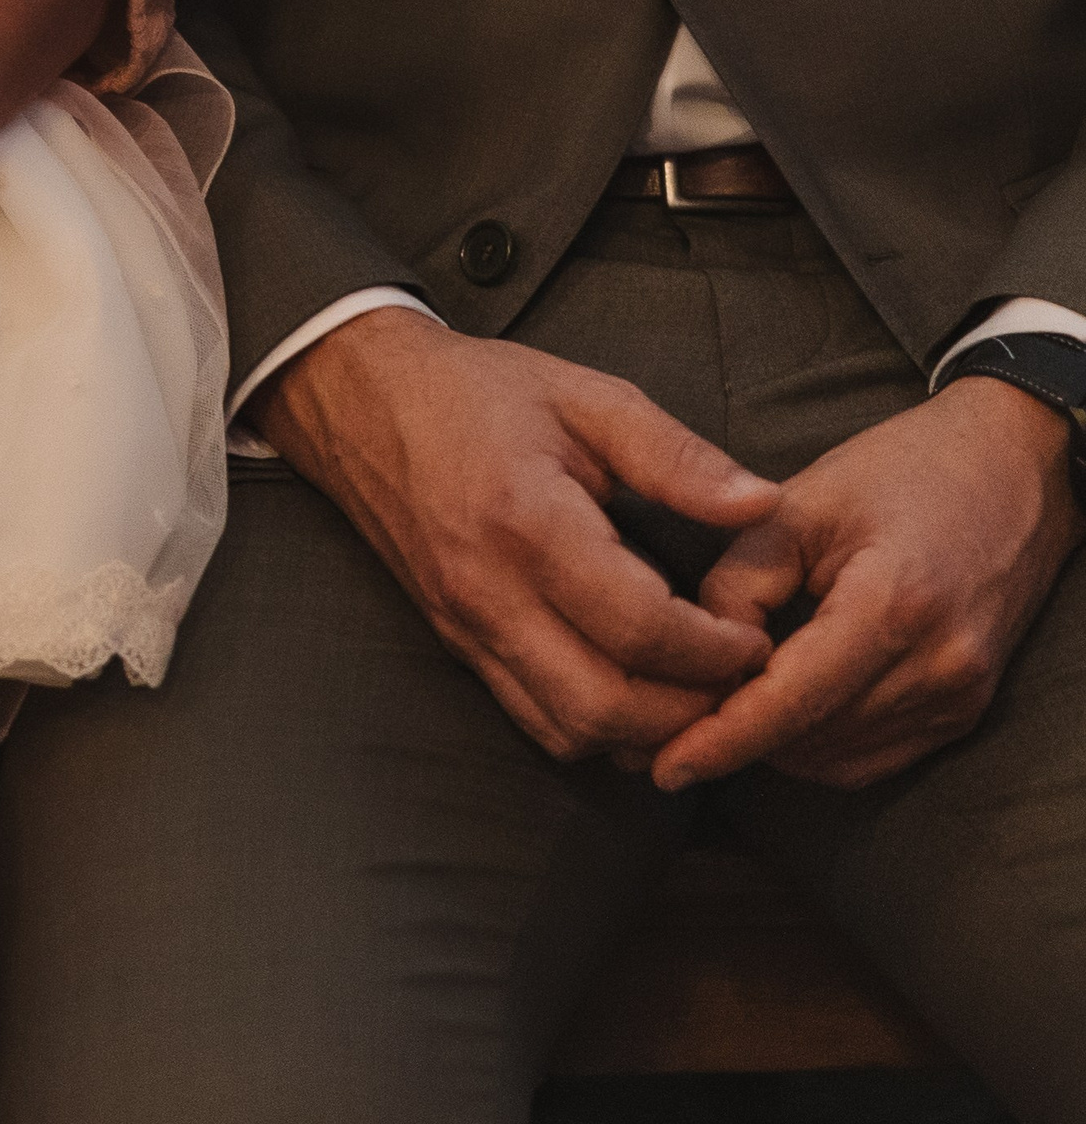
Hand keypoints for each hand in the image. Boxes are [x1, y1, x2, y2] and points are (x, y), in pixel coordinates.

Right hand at [255, 309, 781, 761]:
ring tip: (691, 688)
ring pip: (568, 730)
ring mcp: (467, 625)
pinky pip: (534, 718)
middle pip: (604, 707)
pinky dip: (594, 726)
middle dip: (687, 712)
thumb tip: (762, 503)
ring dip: (642, 732)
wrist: (361, 401)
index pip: (638, 627)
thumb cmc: (477, 392)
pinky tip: (632, 690)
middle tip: (735, 680)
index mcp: (529, 520)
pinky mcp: (457, 642)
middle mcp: (490, 590)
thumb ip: (675, 455)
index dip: (714, 650)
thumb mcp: (585, 396)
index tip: (755, 638)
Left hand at [651, 377, 1080, 792]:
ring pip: (841, 759)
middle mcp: (938, 667)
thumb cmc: (899, 471)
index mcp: (894, 606)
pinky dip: (819, 749)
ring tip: (710, 722)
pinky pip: (877, 757)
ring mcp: (959, 697)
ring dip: (775, 748)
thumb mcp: (804, 500)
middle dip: (737, 742)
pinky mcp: (966, 710)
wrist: (1011, 471)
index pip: (794, 701)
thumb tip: (702, 647)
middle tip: (666, 727)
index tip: (665, 766)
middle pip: (814, 737)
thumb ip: (743, 574)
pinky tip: (776, 720)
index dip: (724, 740)